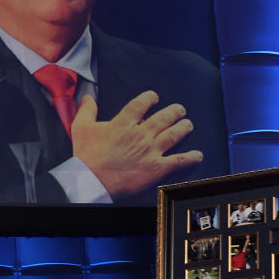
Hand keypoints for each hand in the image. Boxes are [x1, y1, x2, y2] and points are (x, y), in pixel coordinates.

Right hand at [70, 91, 201, 198]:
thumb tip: (88, 97)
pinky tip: (197, 155)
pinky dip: (191, 157)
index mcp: (124, 123)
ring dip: (184, 127)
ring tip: (187, 125)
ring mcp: (151, 151)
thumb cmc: (86, 156)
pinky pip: (180, 160)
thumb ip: (87, 110)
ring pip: (175, 134)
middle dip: (175, 111)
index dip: (150, 97)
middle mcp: (141, 134)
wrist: (91, 181)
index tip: (153, 97)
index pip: (142, 103)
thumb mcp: (81, 128)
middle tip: (179, 110)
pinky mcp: (157, 168)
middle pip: (164, 116)